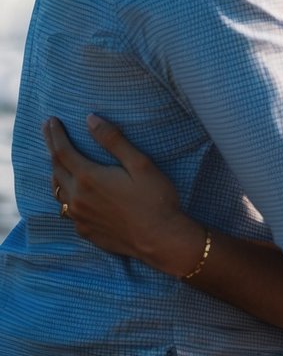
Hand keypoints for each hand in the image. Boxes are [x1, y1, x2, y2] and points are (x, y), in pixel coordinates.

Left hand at [42, 115, 202, 276]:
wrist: (159, 239)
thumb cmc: (154, 198)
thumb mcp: (139, 162)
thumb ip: (113, 140)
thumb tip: (90, 119)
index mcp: (89, 178)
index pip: (62, 151)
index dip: (55, 134)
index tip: (49, 120)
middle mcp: (78, 199)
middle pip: (56, 168)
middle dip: (51, 147)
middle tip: (48, 131)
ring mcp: (79, 218)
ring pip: (58, 190)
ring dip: (55, 171)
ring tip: (57, 159)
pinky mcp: (85, 231)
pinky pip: (67, 209)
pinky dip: (65, 193)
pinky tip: (71, 191)